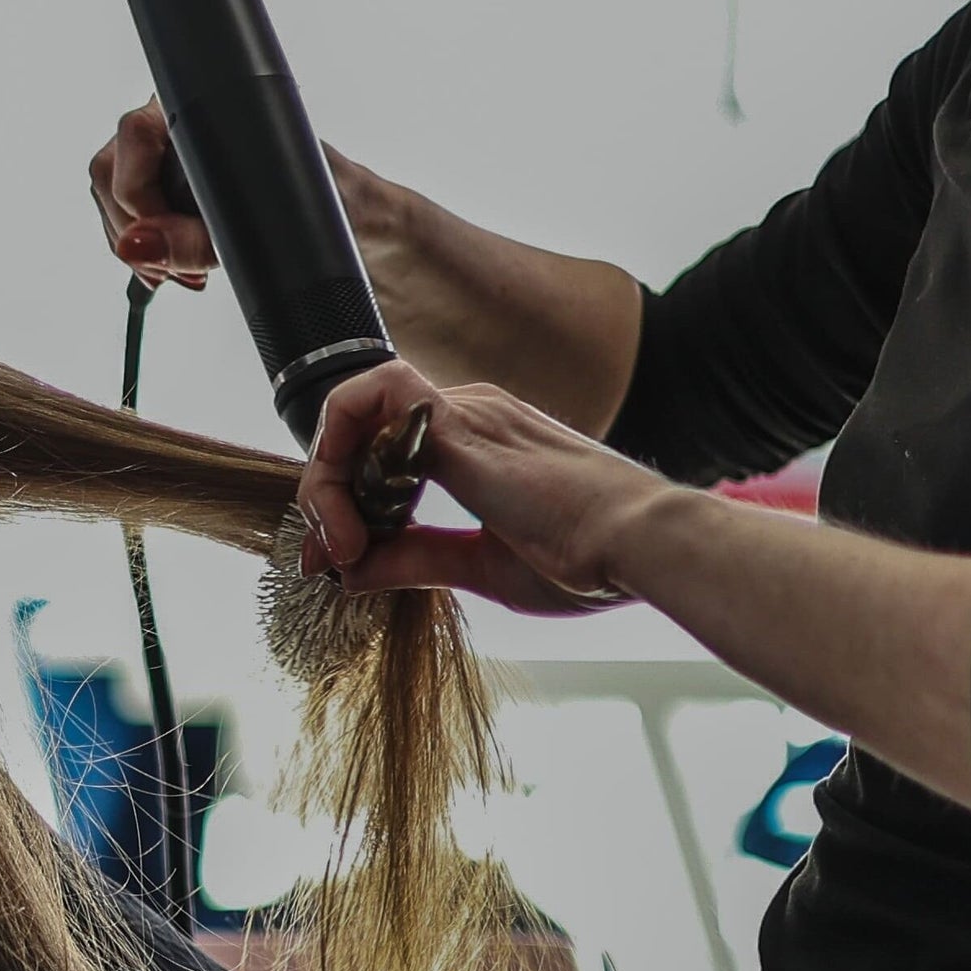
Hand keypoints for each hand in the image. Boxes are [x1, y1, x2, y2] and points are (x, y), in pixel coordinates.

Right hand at [89, 104, 405, 292]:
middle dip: (133, 232)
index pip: (132, 136)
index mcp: (205, 107)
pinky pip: (131, 225)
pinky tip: (182, 272)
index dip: (135, 194)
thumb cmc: (328, 203)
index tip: (163, 240)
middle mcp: (181, 126)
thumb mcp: (261, 228)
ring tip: (187, 276)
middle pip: (111, 173)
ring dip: (142, 250)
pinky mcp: (172, 194)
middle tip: (172, 270)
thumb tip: (136, 245)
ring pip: (116, 203)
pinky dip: (150, 257)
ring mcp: (172, 161)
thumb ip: (195, 239)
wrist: (353, 224)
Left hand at [300, 359, 671, 616]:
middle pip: (363, 428)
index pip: (386, 449)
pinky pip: (369, 397)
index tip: (337, 562)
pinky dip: (338, 455)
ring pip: (355, 409)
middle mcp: (468, 413)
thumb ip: (413, 560)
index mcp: (480, 442)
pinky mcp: (458, 422)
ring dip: (327, 479)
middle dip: (326, 493)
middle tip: (327, 558)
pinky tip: (352, 523)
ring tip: (340, 546)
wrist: (644, 546)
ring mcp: (464, 411)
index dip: (345, 501)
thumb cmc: (591, 557)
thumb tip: (350, 573)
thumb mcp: (479, 567)